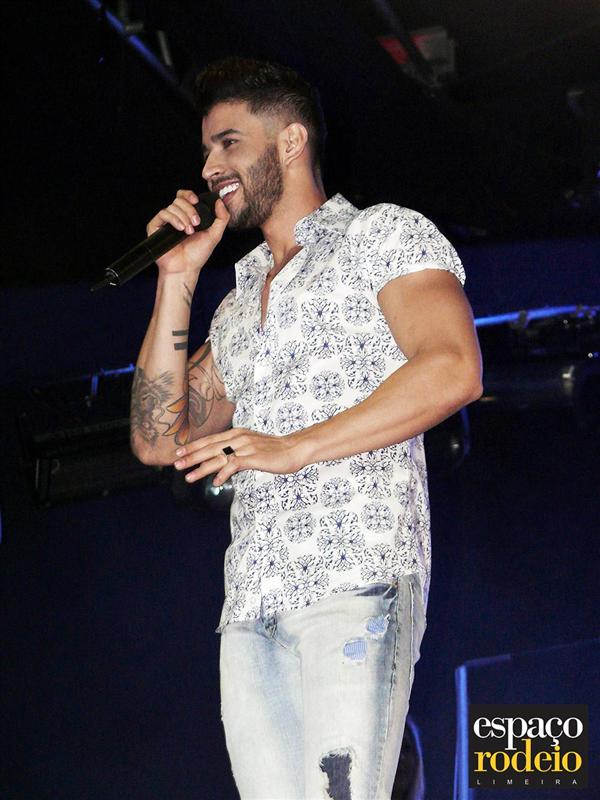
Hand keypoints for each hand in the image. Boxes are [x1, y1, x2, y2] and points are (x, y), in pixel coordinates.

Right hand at [146, 189, 229, 274]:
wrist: (185, 268)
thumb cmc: (197, 255)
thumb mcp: (215, 235)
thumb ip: (221, 218)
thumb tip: (220, 201)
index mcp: (188, 215)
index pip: (185, 196)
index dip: (189, 195)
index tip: (196, 202)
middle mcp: (176, 216)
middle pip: (179, 199)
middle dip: (190, 210)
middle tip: (196, 223)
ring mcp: (166, 221)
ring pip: (172, 206)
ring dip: (183, 217)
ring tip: (188, 231)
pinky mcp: (156, 226)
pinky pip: (163, 213)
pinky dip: (173, 219)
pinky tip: (180, 229)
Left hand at [173, 428, 310, 484]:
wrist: (295, 448)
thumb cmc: (274, 450)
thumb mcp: (251, 447)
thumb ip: (236, 454)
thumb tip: (222, 466)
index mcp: (236, 434)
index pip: (210, 440)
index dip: (193, 446)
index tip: (179, 453)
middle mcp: (238, 438)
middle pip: (210, 448)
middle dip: (191, 457)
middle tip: (176, 464)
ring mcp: (245, 447)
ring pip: (218, 457)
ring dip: (201, 468)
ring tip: (189, 477)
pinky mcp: (253, 457)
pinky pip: (234, 465)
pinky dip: (223, 473)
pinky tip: (216, 482)